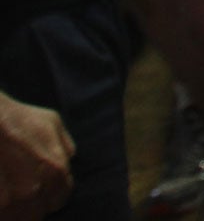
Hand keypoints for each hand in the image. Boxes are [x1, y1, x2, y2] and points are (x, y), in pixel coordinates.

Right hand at [0, 91, 73, 220]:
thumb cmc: (17, 119)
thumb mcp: (52, 123)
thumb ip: (64, 146)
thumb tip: (70, 160)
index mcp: (55, 173)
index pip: (59, 200)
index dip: (50, 194)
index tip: (40, 189)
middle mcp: (33, 192)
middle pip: (37, 215)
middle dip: (31, 206)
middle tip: (20, 192)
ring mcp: (8, 202)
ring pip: (16, 219)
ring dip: (13, 211)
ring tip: (7, 193)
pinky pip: (1, 216)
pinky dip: (1, 210)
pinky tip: (0, 193)